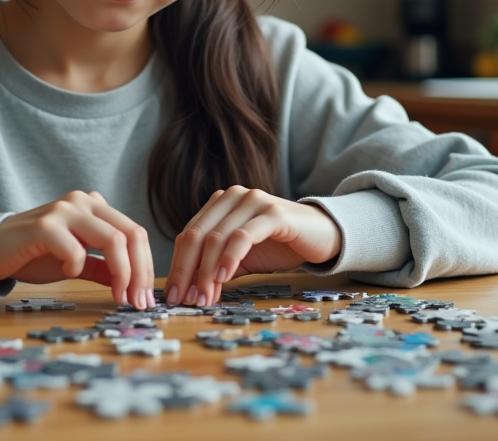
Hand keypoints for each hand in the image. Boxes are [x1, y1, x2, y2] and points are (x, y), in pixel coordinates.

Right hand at [0, 190, 155, 308]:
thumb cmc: (35, 254)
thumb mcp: (77, 262)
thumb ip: (104, 268)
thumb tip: (134, 287)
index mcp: (95, 207)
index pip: (135, 233)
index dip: (146, 266)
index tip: (145, 297)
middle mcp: (84, 201)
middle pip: (131, 234)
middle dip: (140, 272)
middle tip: (138, 301)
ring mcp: (64, 210)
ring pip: (112, 239)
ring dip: (122, 273)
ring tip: (118, 296)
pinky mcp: (44, 225)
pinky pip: (75, 250)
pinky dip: (77, 267)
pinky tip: (67, 273)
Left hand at [163, 186, 342, 306]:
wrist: (323, 235)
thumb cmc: (279, 246)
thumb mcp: (241, 258)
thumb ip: (216, 268)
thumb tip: (189, 293)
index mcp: (219, 204)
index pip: (188, 236)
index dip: (178, 267)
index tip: (174, 296)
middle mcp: (231, 196)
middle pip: (196, 236)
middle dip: (186, 271)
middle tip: (184, 300)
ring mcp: (252, 201)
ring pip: (216, 238)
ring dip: (205, 271)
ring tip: (204, 297)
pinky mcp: (272, 213)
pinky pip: (243, 236)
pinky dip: (229, 258)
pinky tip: (223, 278)